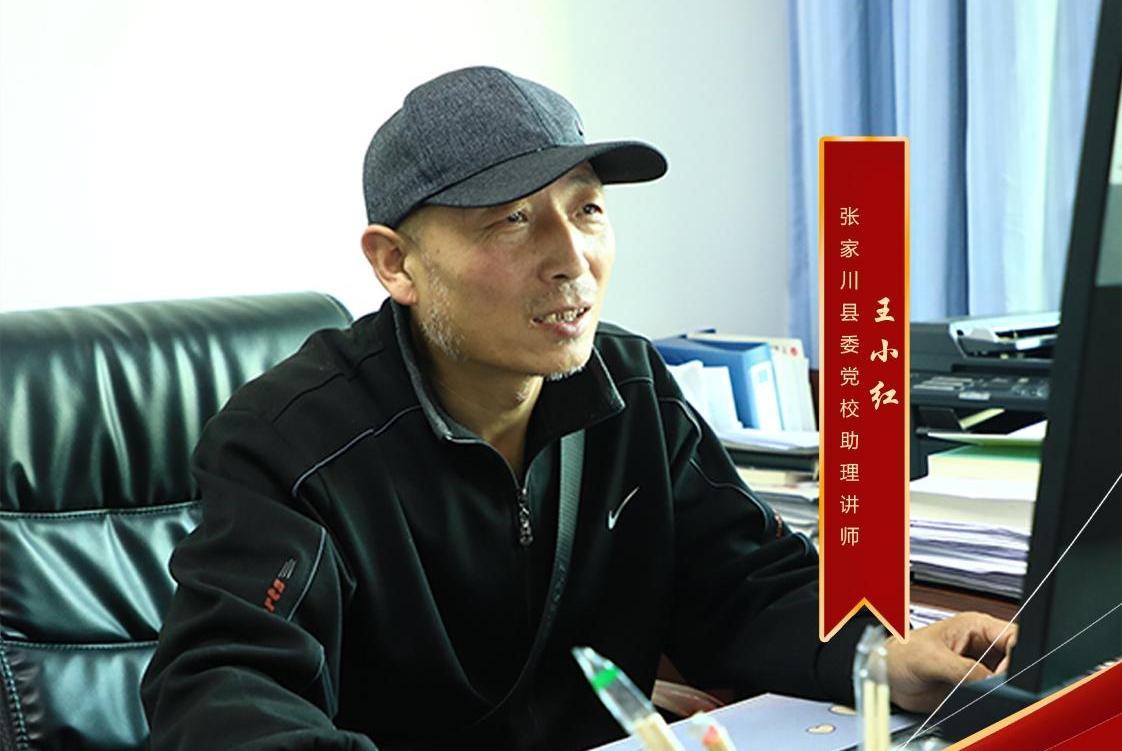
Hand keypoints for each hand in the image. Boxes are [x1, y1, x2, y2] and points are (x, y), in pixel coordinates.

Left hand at [883, 611, 1017, 712]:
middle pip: (1017, 659)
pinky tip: (979, 700)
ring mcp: (981, 666)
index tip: (1005, 675)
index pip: (1012, 636)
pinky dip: (994, 699)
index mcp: (974, 626)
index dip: (1016, 656)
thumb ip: (962, 669)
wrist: (886, 677)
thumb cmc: (898, 655)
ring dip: (1002, 689)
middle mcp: (982, 645)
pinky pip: (997, 693)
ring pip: (1011, 678)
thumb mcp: (929, 658)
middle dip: (1011, 676)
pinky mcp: (977, 686)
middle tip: (993, 688)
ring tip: (981, 692)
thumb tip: (988, 681)